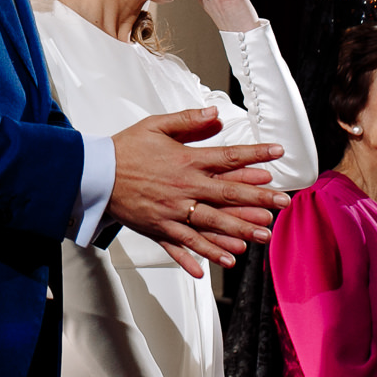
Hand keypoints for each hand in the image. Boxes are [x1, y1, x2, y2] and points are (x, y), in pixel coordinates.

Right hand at [109, 108, 288, 277]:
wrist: (93, 174)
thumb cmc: (125, 149)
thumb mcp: (155, 125)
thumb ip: (188, 120)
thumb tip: (216, 114)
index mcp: (185, 160)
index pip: (228, 157)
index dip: (256, 154)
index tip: (278, 153)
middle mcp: (183, 188)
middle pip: (228, 195)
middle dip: (259, 199)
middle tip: (283, 203)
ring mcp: (172, 212)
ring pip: (212, 224)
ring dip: (240, 231)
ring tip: (263, 236)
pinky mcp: (159, 228)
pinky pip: (184, 245)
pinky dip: (203, 256)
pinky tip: (223, 262)